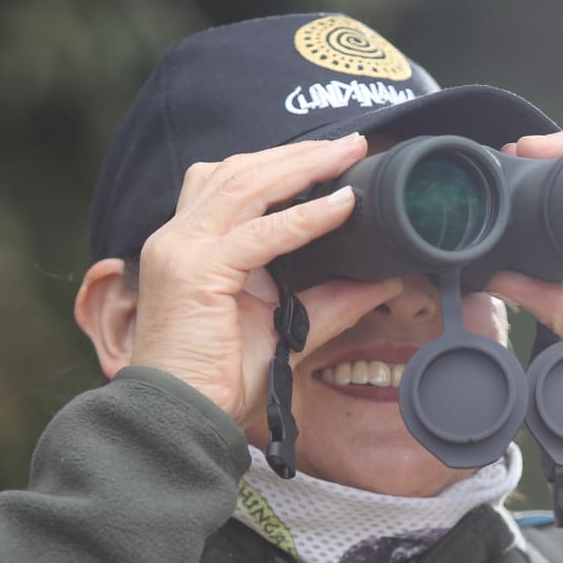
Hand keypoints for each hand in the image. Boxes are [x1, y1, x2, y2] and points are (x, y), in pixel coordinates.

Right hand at [131, 135, 408, 425]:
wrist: (180, 419)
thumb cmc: (220, 378)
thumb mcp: (285, 330)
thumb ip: (329, 301)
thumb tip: (383, 281)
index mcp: (190, 245)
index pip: (231, 183)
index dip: (280, 164)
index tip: (331, 156)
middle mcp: (178, 238)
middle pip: (238, 171)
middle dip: (298, 154)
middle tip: (351, 143)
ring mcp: (181, 250)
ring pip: (246, 185)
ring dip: (302, 167)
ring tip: (348, 155)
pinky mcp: (196, 272)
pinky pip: (261, 235)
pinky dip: (304, 217)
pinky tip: (340, 206)